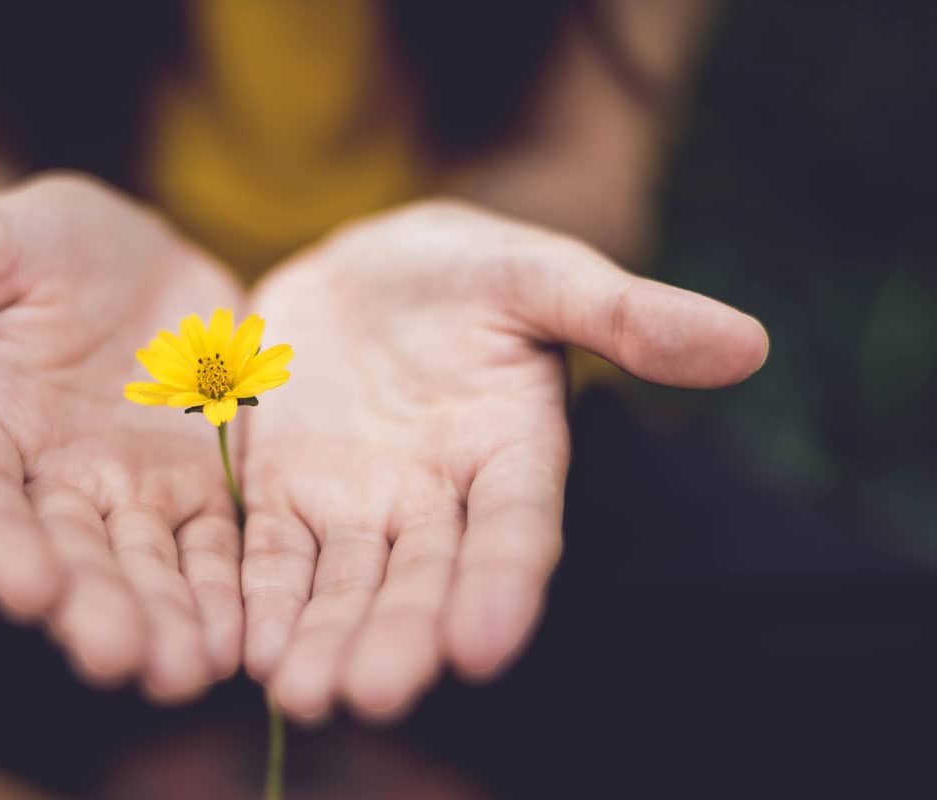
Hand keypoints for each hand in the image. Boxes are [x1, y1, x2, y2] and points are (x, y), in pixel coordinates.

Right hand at [0, 174, 243, 701]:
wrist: (127, 254)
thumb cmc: (34, 246)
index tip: (29, 592)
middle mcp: (49, 482)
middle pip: (68, 556)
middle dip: (95, 608)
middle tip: (124, 660)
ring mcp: (127, 491)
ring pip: (145, 567)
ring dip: (166, 620)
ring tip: (190, 671)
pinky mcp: (197, 487)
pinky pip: (214, 546)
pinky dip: (226, 591)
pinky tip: (245, 637)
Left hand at [240, 200, 768, 722]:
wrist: (362, 270)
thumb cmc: (464, 270)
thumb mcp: (537, 274)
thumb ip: (624, 313)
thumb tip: (747, 343)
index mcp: (511, 452)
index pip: (515, 530)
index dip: (503, 586)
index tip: (484, 646)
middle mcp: (437, 499)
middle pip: (422, 579)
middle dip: (399, 637)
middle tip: (372, 693)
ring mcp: (358, 505)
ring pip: (344, 584)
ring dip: (323, 639)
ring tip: (301, 694)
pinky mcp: (284, 496)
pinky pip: (270, 555)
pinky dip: (259, 599)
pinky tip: (244, 647)